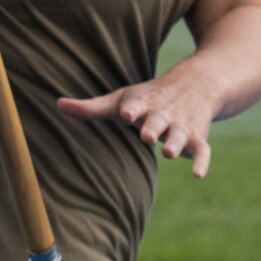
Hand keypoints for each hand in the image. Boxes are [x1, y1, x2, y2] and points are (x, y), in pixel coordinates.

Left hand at [58, 71, 222, 177]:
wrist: (195, 86)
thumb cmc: (147, 98)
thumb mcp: (120, 99)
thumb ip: (91, 108)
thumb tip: (57, 105)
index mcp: (142, 102)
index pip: (136, 104)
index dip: (131, 108)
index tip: (125, 113)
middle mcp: (163, 113)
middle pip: (159, 119)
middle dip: (153, 126)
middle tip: (146, 135)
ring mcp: (182, 125)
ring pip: (181, 134)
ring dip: (176, 142)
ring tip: (169, 153)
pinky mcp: (197, 138)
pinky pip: (202, 150)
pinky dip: (202, 161)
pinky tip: (197, 174)